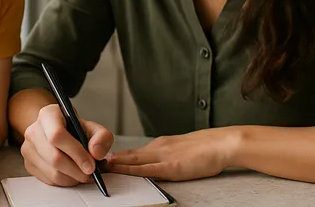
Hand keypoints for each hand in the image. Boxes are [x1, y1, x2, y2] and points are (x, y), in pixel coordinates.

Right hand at [20, 104, 113, 186]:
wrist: (58, 132)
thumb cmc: (75, 129)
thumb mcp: (93, 128)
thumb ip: (101, 137)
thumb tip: (96, 153)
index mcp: (48, 115)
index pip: (57, 135)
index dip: (76, 152)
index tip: (91, 165)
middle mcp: (33, 130)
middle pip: (54, 157)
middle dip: (77, 170)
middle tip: (91, 173)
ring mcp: (28, 148)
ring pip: (52, 172)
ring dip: (72, 178)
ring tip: (83, 173)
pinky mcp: (28, 164)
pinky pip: (48, 180)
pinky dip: (64, 182)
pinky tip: (72, 174)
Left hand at [106, 128, 236, 180]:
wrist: (221, 143)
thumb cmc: (207, 148)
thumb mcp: (183, 148)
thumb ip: (169, 154)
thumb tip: (159, 161)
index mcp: (162, 144)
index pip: (135, 152)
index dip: (119, 156)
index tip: (104, 160)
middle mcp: (158, 148)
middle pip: (129, 155)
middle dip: (111, 160)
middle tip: (93, 163)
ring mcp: (163, 156)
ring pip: (133, 161)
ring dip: (116, 164)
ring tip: (100, 167)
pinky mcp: (170, 166)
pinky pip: (146, 169)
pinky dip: (131, 171)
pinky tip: (121, 172)